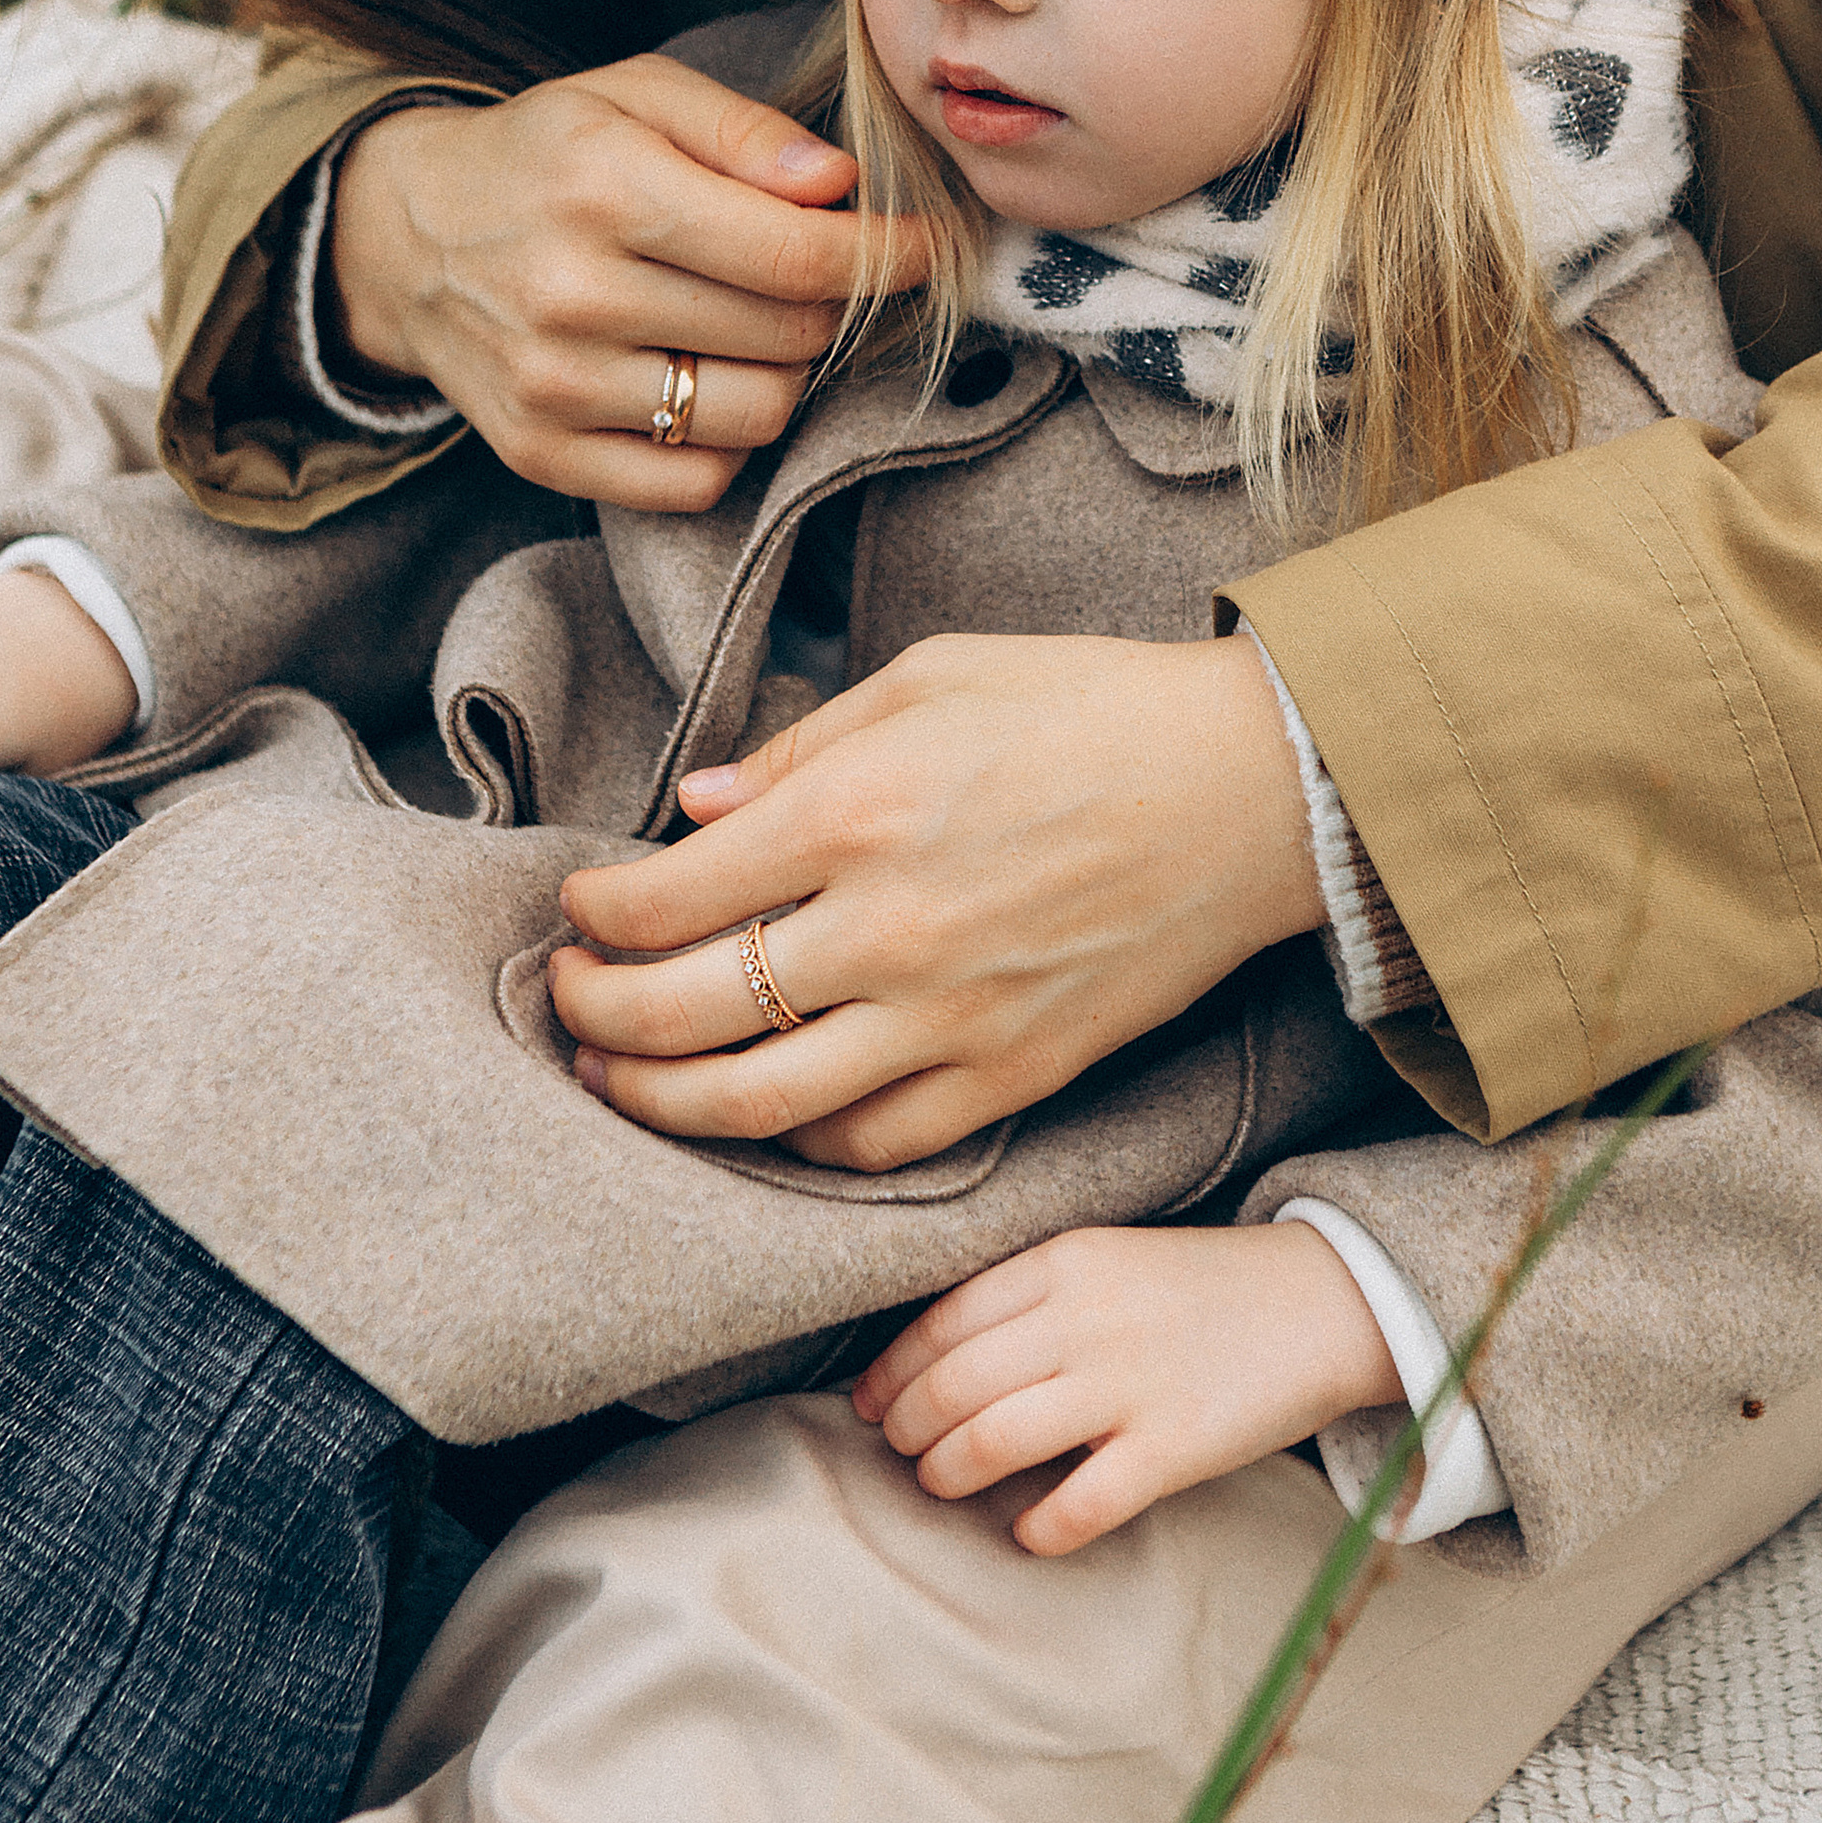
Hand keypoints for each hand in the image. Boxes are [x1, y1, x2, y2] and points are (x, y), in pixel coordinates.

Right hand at [327, 57, 928, 511]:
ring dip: (786, 373)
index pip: (797, 256)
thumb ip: (744, 130)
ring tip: (755, 327)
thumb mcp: (634, 95)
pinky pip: (697, 479)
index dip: (889, 258)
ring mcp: (554, 386)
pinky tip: (704, 380)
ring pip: (756, 415)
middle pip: (788, 337)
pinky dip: (728, 437)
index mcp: (605, 189)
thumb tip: (840, 187)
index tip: (931, 250)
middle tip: (820, 277)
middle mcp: (574, 295)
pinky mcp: (542, 453)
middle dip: (836, 307)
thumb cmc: (545, 156)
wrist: (404, 237)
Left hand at [551, 632, 1320, 1167]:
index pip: (665, 898)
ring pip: (756, 1106)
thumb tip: (695, 811)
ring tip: (619, 1082)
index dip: (595, 914)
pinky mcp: (1009, 1077)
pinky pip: (868, 1146)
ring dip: (661, 1104)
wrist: (1254, 789)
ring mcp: (949, 1020)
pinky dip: (794, 1144)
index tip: (580, 909)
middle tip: (568, 1004)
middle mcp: (886, 930)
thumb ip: (801, 751)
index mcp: (854, 813)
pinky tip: (762, 1115)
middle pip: (682, 1016)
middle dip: (595, 1018)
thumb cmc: (1092, 707)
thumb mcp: (933, 676)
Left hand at [854, 1223, 1404, 1554]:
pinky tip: (1028, 1532)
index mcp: (1064, 1262)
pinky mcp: (1173, 1448)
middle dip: (908, 1429)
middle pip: (955, 1386)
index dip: (891, 1373)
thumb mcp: (1107, 1259)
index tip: (869, 1403)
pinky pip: (1079, 1505)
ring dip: (949, 1473)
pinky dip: (1038, 1528)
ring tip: (941, 1484)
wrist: (1321, 1300)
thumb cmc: (1199, 1287)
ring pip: (995, 1439)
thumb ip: (1030, 1296)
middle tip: (901, 1451)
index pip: (942, 1323)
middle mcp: (1086, 1318)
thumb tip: (934, 1361)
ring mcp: (1130, 1384)